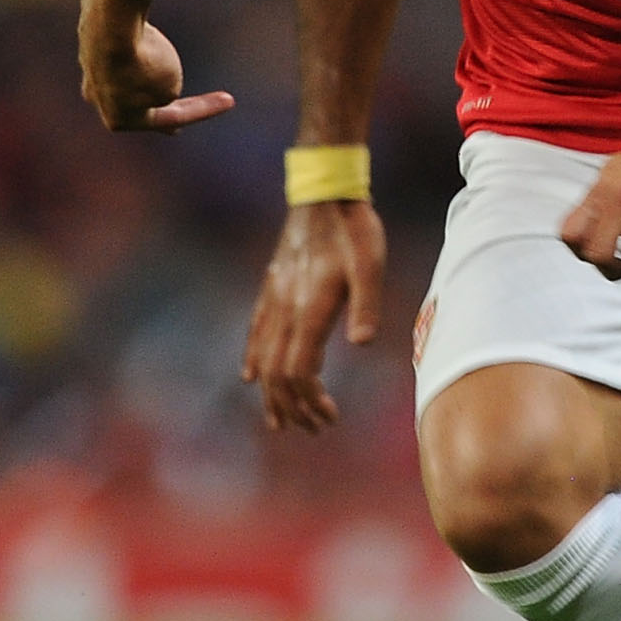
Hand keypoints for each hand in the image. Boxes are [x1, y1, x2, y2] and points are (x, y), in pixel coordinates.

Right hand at [79, 0, 233, 132]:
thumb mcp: (169, 84)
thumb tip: (151, 78)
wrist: (111, 20)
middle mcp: (97, 98)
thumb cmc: (145, 60)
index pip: (170, 119)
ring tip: (157, 55)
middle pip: (138, 105)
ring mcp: (89, 69)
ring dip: (144, 70)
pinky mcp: (89, 41)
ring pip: (127, 75)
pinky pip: (120, 48)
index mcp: (119, 119)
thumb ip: (165, 90)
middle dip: (159, 107)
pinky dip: (134, 45)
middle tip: (175, 126)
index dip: (202, 110)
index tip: (230, 100)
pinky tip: (137, 34)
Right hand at [241, 201, 385, 430]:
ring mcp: (274, 298)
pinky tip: (251, 376)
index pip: (298, 372)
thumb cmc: (354, 229)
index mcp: (309, 309)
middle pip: (277, 374)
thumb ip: (366, 304)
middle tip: (314, 429)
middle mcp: (285, 309)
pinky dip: (253, 360)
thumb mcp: (370, 264)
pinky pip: (255, 332)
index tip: (330, 418)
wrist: (324, 192)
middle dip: (292, 408)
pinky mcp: (271, 287)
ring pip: (263, 358)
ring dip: (272, 394)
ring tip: (280, 421)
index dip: (309, 401)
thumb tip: (361, 344)